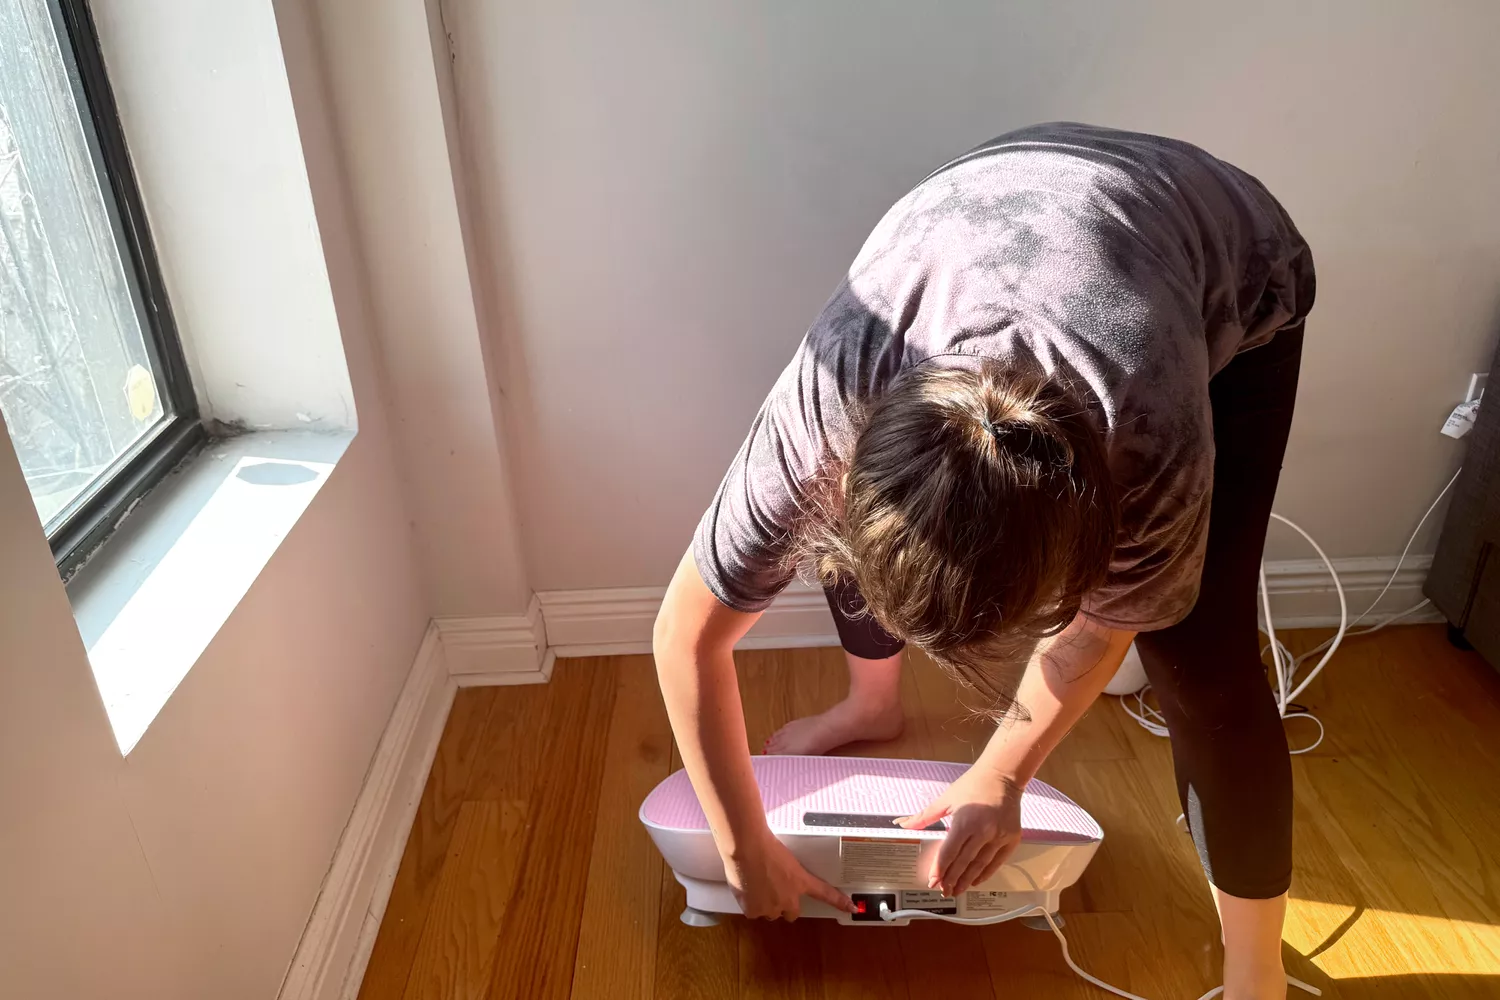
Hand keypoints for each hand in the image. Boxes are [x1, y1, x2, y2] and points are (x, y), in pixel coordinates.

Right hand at [723, 831, 855, 919]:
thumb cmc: (764, 845)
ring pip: (771, 913)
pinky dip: (750, 904)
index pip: (825, 893)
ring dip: (766, 904)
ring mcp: (772, 907)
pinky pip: (754, 912)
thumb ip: (786, 872)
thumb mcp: (784, 858)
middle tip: (773, 889)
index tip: (852, 907)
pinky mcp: (755, 911)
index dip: (839, 902)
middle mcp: (789, 898)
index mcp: (800, 881)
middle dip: (784, 904)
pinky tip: (746, 889)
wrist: (746, 848)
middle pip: (792, 912)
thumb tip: (778, 876)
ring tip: (755, 885)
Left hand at [898, 766, 1023, 896]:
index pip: (949, 852)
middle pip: (964, 862)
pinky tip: (976, 880)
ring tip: (957, 890)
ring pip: (980, 865)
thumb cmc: (973, 784)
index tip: (933, 881)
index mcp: (965, 821)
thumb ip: (924, 816)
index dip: (940, 869)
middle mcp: (983, 831)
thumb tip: (903, 824)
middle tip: (944, 890)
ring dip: (967, 880)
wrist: (1002, 775)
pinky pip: (997, 861)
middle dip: (952, 879)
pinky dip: (986, 873)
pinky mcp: (1012, 838)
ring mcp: (999, 836)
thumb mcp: (946, 799)